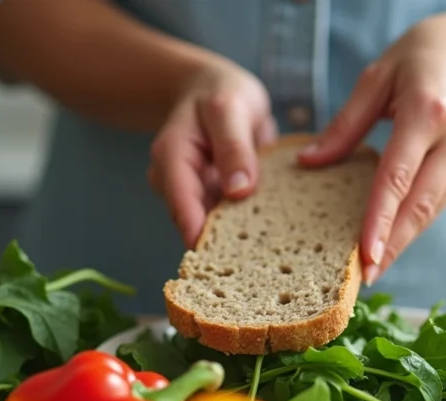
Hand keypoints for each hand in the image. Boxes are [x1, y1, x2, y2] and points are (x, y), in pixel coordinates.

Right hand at [148, 62, 276, 247]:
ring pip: (213, 229)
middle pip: (194, 225)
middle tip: (261, 266)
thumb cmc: (221, 92)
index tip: (225, 261)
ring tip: (274, 253)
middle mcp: (176, 183)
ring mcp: (194, 195)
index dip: (200, 235)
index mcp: (171, 158)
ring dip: (239, 240)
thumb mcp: (230, 109)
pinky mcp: (214, 202)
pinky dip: (249, 228)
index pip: (182, 205)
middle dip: (223, 246)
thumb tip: (239, 192)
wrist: (218, 90)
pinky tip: (274, 237)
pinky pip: (229, 222)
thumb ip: (234, 147)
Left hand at [298, 11, 445, 284]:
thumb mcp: (377, 76)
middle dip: (392, 247)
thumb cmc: (422, 56)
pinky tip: (389, 240)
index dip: (379, 221)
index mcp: (428, 113)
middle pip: (418, 207)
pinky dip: (412, 224)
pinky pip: (436, 203)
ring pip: (430, 212)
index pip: (397, 179)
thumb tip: (309, 163)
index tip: (364, 257)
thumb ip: (345, 125)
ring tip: (370, 270)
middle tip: (363, 280)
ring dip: (401, 243)